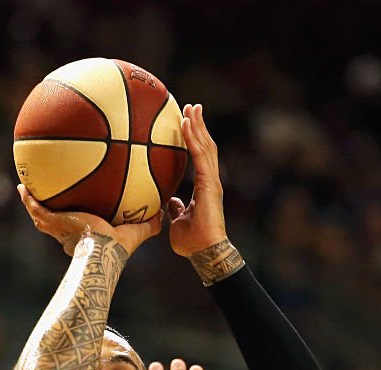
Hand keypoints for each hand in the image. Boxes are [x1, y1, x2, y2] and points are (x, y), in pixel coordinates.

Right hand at [17, 184, 162, 256]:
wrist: (102, 250)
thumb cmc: (118, 247)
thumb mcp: (137, 233)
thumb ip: (150, 223)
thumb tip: (163, 212)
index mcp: (89, 237)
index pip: (83, 227)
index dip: (80, 220)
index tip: (81, 212)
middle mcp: (71, 235)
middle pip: (59, 222)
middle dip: (55, 212)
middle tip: (51, 198)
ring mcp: (59, 229)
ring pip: (43, 215)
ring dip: (35, 204)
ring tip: (27, 189)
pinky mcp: (52, 222)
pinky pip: (36, 208)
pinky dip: (28, 198)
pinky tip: (22, 186)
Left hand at [167, 104, 228, 257]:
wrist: (205, 251)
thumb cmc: (193, 242)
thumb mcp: (177, 220)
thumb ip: (174, 208)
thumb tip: (168, 202)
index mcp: (205, 187)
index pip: (201, 157)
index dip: (196, 139)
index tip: (189, 122)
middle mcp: (211, 181)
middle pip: (207, 146)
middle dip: (200, 125)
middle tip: (193, 107)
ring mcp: (212, 181)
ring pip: (206, 146)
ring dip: (198, 126)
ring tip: (192, 108)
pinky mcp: (209, 184)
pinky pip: (199, 156)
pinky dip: (192, 138)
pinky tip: (185, 123)